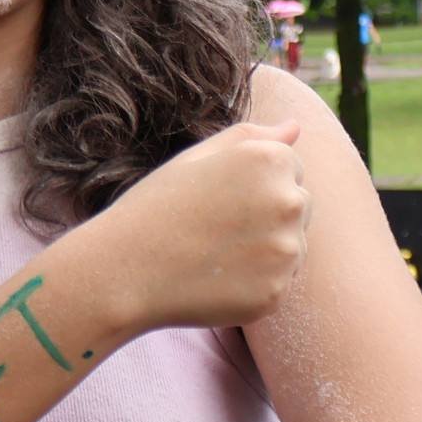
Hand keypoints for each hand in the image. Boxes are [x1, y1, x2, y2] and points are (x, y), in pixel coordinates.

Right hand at [92, 121, 309, 332]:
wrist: (123, 271)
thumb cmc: (155, 208)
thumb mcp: (195, 158)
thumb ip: (250, 137)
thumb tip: (295, 127)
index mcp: (271, 160)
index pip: (292, 168)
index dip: (251, 184)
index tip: (218, 198)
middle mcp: (289, 201)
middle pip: (298, 207)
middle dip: (266, 216)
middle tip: (213, 229)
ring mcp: (286, 252)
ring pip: (291, 249)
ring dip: (264, 253)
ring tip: (213, 257)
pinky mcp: (276, 293)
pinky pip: (275, 286)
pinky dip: (252, 287)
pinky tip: (214, 282)